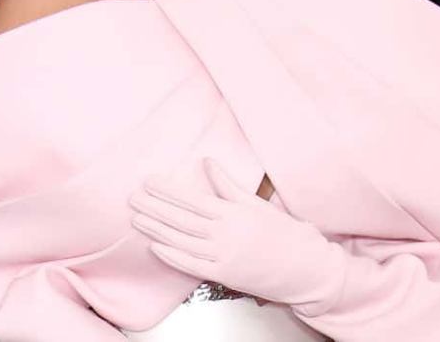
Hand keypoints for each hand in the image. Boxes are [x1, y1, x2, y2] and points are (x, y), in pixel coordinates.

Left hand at [129, 158, 346, 314]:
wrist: (307, 268)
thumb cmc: (285, 233)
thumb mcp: (257, 204)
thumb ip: (228, 185)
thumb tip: (207, 162)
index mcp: (233, 213)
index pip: (192, 199)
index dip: (168, 190)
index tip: (149, 181)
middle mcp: (224, 235)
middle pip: (181, 219)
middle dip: (154, 207)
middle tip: (133, 197)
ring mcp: (223, 257)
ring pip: (182, 241)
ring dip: (157, 229)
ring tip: (137, 218)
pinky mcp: (224, 276)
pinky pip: (191, 265)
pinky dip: (172, 256)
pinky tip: (155, 246)